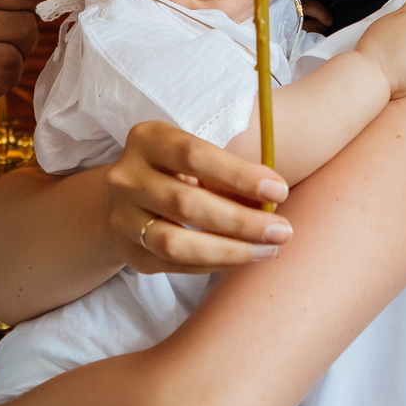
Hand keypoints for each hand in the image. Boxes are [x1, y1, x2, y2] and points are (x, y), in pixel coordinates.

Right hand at [109, 121, 291, 273]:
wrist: (124, 200)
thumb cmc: (177, 171)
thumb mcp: (195, 158)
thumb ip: (228, 173)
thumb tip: (274, 199)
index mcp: (148, 140)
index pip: (194, 156)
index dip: (239, 175)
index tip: (280, 190)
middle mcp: (127, 178)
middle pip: (187, 204)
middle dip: (242, 221)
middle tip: (282, 230)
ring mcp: (123, 218)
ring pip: (176, 244)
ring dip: (230, 251)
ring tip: (268, 250)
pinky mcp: (130, 251)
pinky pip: (177, 265)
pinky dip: (215, 264)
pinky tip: (244, 258)